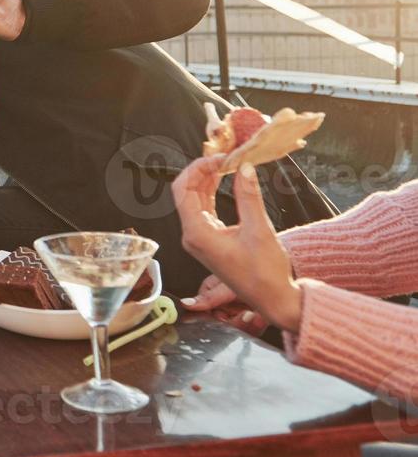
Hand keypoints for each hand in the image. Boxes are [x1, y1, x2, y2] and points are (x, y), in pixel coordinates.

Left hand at [172, 155, 303, 331]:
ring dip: (207, 180)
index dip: (197, 168)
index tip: (220, 157)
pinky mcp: (210, 240)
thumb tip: (244, 167)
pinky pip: (204, 209)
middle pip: (186, 192)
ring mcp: (200, 238)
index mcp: (196, 234)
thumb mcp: (259, 231)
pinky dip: (212, 193)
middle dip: (202, 171)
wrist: (273, 300)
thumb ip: (249, 196)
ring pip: (195, 200)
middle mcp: (192, 235)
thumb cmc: (266, 272)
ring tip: (226, 162)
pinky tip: (224, 179)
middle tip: (224, 156)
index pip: (183, 190)